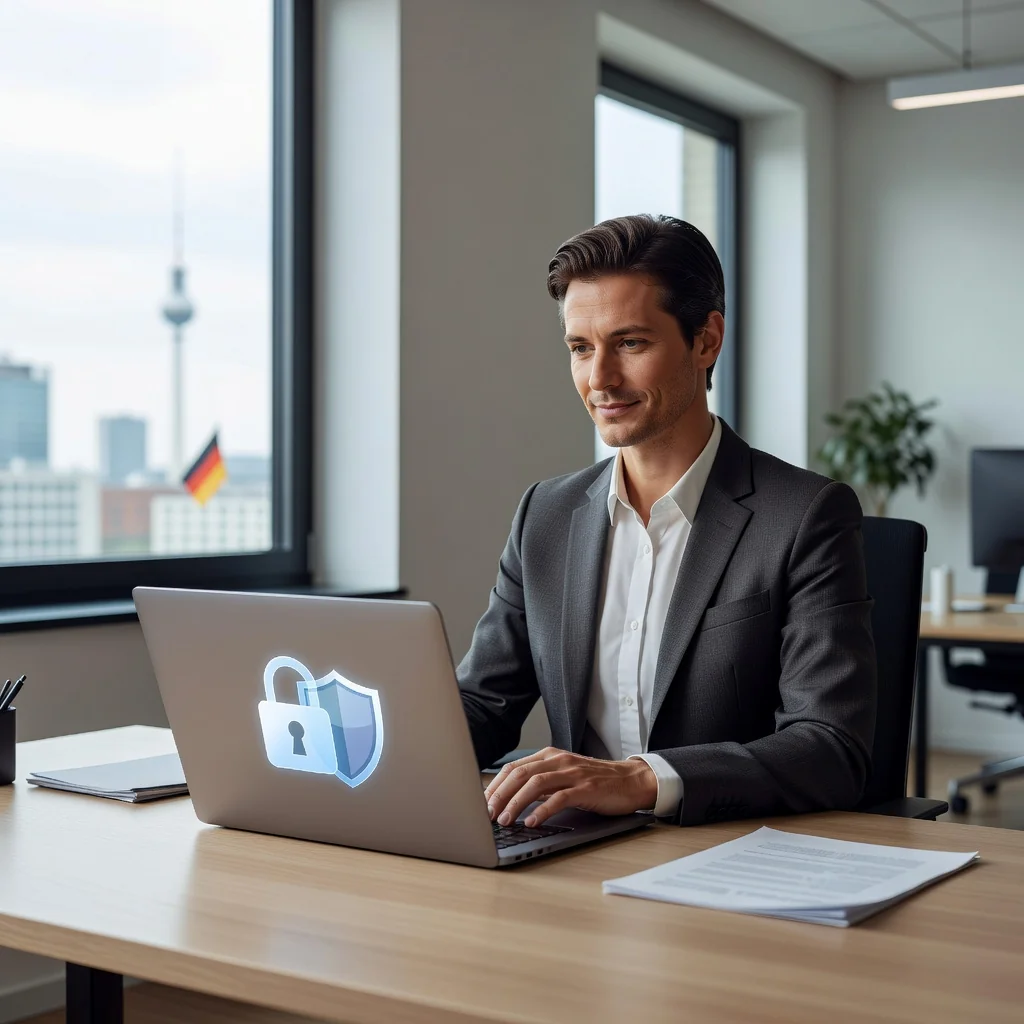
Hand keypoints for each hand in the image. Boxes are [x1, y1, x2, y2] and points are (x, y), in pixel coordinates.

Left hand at [483, 747, 657, 826]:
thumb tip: (511, 799)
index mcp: (550, 756)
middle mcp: (558, 761)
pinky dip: (543, 811)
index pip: (514, 767)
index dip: (495, 785)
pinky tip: (532, 822)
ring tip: (505, 820)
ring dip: (516, 803)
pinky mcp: (586, 788)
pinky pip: (559, 798)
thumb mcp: (564, 776)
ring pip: (535, 784)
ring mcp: (572, 773)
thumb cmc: (596, 781)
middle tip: (487, 814)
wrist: (630, 780)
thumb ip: (541, 783)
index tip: (483, 803)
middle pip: (520, 774)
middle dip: (500, 795)